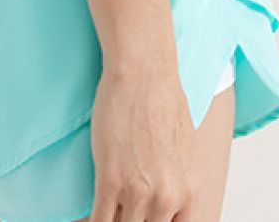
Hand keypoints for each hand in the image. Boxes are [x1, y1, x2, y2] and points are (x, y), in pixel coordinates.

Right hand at [87, 57, 195, 220]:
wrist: (144, 72)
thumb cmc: (162, 99)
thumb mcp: (184, 148)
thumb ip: (177, 179)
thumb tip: (166, 192)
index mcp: (188, 191)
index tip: (142, 220)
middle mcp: (166, 197)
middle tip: (121, 213)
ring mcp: (138, 190)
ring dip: (113, 221)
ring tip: (106, 212)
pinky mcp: (110, 178)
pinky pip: (99, 221)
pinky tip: (91, 219)